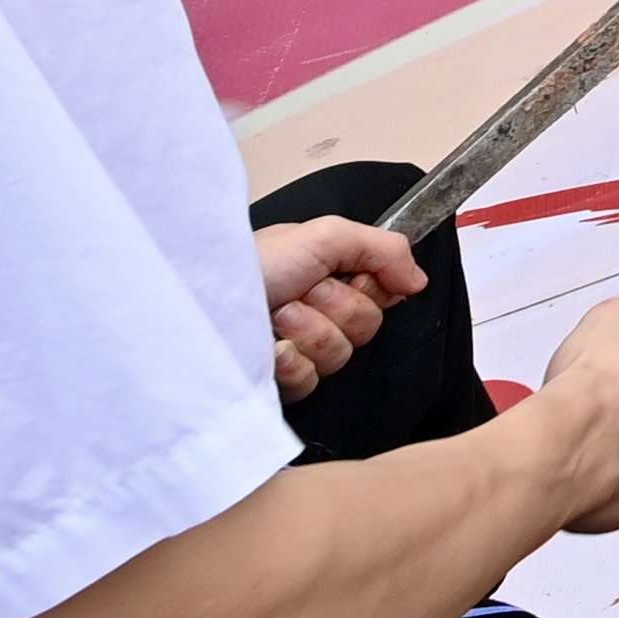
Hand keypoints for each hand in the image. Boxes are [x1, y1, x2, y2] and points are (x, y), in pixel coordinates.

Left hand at [255, 214, 423, 399]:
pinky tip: (270, 349)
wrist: (200, 300)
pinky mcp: (281, 383)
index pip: (384, 293)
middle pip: (367, 326)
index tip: (348, 274)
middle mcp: (320, 311)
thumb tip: (418, 281)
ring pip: (341, 355)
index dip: (370, 286)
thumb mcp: (325, 234)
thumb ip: (384, 248)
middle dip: (335, 305)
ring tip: (276, 314)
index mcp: (332, 275)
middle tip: (301, 291)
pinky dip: (291, 363)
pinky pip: (311, 381)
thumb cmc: (256, 262)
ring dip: (309, 330)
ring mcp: (300, 350)